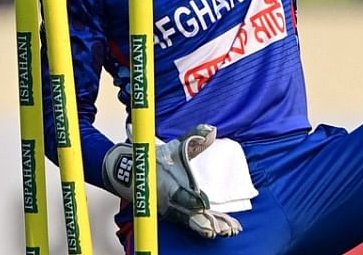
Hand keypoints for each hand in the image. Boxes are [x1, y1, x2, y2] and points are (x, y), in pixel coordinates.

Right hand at [103, 124, 242, 238]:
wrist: (133, 173)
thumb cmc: (156, 160)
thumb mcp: (175, 147)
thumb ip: (194, 138)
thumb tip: (211, 129)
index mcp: (166, 185)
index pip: (178, 195)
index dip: (190, 200)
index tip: (203, 203)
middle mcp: (168, 202)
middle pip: (188, 215)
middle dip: (205, 222)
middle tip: (224, 228)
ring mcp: (170, 211)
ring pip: (191, 222)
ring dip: (208, 227)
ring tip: (229, 231)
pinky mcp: (174, 215)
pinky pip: (191, 223)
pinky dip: (204, 227)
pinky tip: (220, 232)